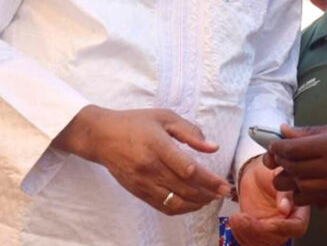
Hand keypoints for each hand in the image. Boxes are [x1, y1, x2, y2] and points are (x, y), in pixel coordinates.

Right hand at [54, 106, 230, 215]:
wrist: (101, 137)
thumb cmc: (135, 123)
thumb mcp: (164, 117)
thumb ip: (190, 132)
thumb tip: (213, 147)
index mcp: (158, 146)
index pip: (188, 169)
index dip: (209, 180)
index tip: (224, 184)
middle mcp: (150, 168)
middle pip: (185, 189)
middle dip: (208, 194)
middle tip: (224, 193)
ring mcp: (143, 183)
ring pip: (175, 202)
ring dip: (197, 204)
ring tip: (211, 199)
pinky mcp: (138, 192)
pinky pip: (162, 207)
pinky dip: (181, 209)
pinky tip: (192, 203)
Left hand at [229, 157, 309, 245]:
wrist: (255, 174)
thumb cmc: (270, 172)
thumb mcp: (278, 176)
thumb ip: (284, 192)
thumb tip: (285, 208)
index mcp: (298, 210)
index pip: (297, 227)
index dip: (284, 228)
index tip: (270, 222)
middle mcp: (286, 223)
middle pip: (278, 239)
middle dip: (259, 231)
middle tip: (245, 217)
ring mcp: (270, 229)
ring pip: (262, 244)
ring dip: (247, 234)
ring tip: (237, 217)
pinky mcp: (255, 231)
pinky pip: (249, 241)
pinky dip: (240, 234)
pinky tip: (235, 219)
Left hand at [267, 123, 326, 205]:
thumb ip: (313, 132)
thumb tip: (285, 130)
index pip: (291, 149)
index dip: (277, 148)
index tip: (273, 146)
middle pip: (292, 170)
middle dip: (280, 165)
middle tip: (280, 159)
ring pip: (301, 189)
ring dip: (292, 182)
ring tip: (294, 173)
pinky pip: (317, 199)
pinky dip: (307, 194)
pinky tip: (310, 185)